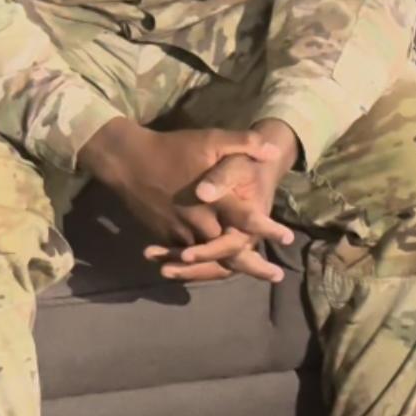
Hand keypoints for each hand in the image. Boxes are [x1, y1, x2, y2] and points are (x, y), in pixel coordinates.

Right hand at [81, 118, 289, 282]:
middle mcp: (198, 221)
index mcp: (213, 199)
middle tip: (276, 276)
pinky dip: (203, 266)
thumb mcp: (210, 139)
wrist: (127, 162)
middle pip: (229, 250)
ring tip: (252, 276)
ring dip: (230, 269)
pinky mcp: (166, 235)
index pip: (246, 220)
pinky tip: (217, 271)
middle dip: (254, 265)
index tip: (288, 237)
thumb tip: (274, 152)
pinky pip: (187, 257)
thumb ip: (244, 144)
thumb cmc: (172, 149)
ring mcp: (180, 231)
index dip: (268, 229)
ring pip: (208, 259)